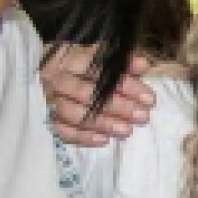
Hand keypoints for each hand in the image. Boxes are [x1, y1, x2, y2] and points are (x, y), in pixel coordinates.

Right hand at [41, 45, 155, 146]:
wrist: (49, 70)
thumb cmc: (83, 64)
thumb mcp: (102, 57)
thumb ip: (123, 62)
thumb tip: (144, 65)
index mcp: (69, 58)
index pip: (100, 72)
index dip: (125, 85)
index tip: (149, 98)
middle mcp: (56, 79)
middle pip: (87, 94)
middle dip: (118, 107)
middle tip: (142, 116)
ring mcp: (50, 99)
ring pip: (74, 114)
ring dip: (102, 123)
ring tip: (126, 131)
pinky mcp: (49, 117)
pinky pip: (63, 131)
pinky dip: (83, 137)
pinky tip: (104, 140)